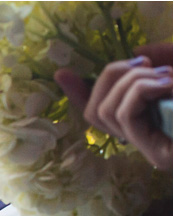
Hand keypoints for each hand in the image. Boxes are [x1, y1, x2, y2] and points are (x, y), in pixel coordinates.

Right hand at [55, 43, 171, 169]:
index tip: (61, 73)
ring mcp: (151, 151)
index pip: (102, 112)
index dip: (79, 93)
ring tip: (165, 74)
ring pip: (106, 111)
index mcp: (150, 123)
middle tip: (144, 63)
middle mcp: (145, 142)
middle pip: (96, 110)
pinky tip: (167, 84)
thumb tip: (137, 51)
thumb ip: (163, 57)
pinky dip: (139, 91)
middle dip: (111, 75)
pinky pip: (125, 115)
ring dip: (131, 82)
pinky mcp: (159, 156)